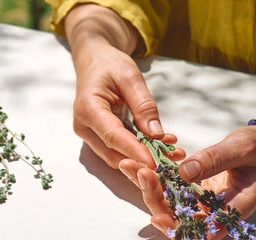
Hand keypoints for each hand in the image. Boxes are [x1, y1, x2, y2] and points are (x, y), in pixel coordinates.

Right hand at [64, 4, 184, 168]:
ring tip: (170, 151)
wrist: (94, 62)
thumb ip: (143, 105)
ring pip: (115, 156)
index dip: (134, 151)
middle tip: (172, 157)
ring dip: (141, 158)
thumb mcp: (130, 76)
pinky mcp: (96, 138)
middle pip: (112, 153)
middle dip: (142, 159)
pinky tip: (158, 146)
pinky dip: (137, 152)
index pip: (112, 136)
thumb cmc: (109, 65)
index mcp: (87, 108)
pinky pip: (116, 150)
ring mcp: (88, 134)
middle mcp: (83, 126)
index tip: (155, 162)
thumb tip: (156, 134)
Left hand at [120, 126, 255, 239]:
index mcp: (231, 210)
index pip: (200, 230)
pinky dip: (155, 175)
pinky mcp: (194, 188)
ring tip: (128, 163)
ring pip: (168, 201)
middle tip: (136, 170)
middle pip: (176, 215)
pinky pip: (170, 187)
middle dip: (152, 196)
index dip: (176, 228)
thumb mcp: (243, 148)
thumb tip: (183, 172)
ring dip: (147, 185)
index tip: (157, 217)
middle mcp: (213, 210)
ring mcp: (202, 200)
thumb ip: (215, 160)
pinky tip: (140, 160)